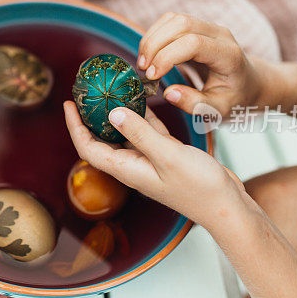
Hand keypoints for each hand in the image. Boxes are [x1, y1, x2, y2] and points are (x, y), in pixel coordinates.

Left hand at [64, 102, 247, 229]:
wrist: (227, 207)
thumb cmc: (200, 187)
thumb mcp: (168, 156)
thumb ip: (140, 133)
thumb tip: (113, 113)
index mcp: (127, 169)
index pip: (89, 148)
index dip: (75, 126)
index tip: (68, 103)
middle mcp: (134, 165)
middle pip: (102, 140)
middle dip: (90, 118)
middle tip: (86, 93)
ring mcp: (150, 161)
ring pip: (126, 133)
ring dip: (117, 114)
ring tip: (110, 90)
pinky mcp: (167, 156)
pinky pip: (148, 132)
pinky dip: (143, 116)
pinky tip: (142, 98)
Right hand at [137, 12, 263, 117]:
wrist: (249, 83)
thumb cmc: (234, 98)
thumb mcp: (219, 111)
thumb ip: (196, 105)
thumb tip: (169, 93)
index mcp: (228, 55)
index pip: (193, 43)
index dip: (167, 57)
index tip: (151, 77)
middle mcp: (220, 34)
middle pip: (181, 24)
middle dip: (155, 45)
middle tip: (143, 71)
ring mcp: (208, 26)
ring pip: (173, 18)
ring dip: (152, 38)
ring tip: (144, 64)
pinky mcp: (197, 25)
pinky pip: (170, 20)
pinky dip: (154, 34)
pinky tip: (150, 55)